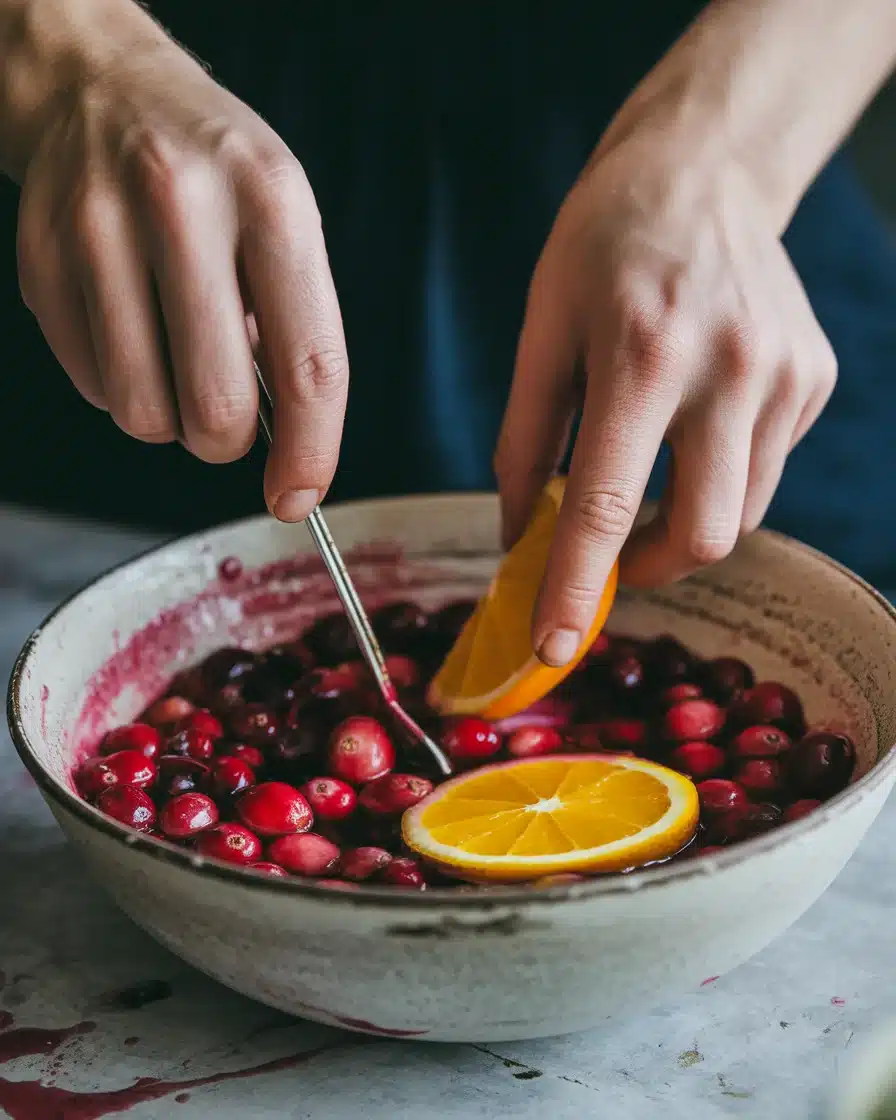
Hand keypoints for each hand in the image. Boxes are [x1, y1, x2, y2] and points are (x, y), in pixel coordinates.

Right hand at [16, 37, 347, 521]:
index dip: (310, 452)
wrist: (103, 91)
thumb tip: (291, 449)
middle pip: (216, 407)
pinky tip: (133, 330)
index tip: (299, 495)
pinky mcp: (41, 258)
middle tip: (230, 413)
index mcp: (271, 199)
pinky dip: (122, 384)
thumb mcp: (285, 222)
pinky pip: (93, 387)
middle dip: (228, 440)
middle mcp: (181, 204)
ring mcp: (98, 228)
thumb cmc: (216, 175)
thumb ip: (297, 329)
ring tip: (178, 363)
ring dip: (170, 419)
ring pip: (143, 413)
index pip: (309, 365)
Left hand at [495, 130, 836, 667]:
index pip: (604, 504)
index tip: (555, 650)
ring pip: (740, 512)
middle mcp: (728, 367)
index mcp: (641, 353)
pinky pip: (763, 468)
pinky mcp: (813, 378)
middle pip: (702, 534)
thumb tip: (517, 536)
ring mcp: (784, 374)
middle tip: (608, 559)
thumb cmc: (602, 247)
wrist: (703, 171)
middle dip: (647, 570)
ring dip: (684, 525)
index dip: (577, 589)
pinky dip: (719, 475)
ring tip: (647, 477)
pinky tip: (696, 422)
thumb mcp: (542, 329)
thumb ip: (524, 440)